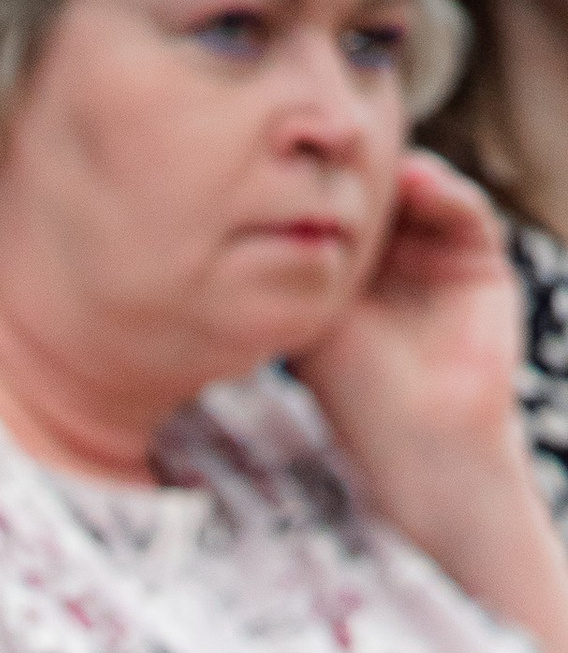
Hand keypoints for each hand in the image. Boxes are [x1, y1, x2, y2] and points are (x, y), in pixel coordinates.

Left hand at [296, 153, 529, 534]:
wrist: (424, 443)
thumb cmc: (358, 401)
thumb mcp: (309, 328)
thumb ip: (291, 273)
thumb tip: (239, 220)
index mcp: (351, 282)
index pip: (336, 217)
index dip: (319, 188)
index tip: (293, 161)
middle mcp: (395, 266)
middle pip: (380, 198)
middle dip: (359, 171)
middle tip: (332, 141)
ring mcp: (439, 259)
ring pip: (421, 196)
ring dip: (399, 175)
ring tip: (373, 163)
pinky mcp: (480, 261)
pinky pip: (465, 210)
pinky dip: (443, 190)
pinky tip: (416, 181)